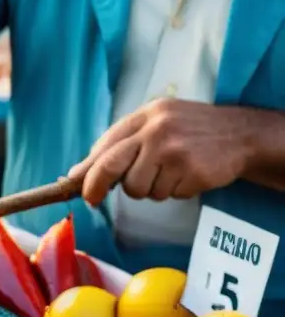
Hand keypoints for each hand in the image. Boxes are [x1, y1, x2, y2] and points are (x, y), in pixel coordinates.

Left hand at [67, 99, 257, 206]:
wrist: (242, 134)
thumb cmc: (189, 131)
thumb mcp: (154, 124)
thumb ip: (118, 145)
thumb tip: (76, 173)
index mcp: (144, 116)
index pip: (105, 146)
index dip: (86, 171)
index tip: (74, 187)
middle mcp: (156, 130)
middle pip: (111, 167)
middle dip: (96, 187)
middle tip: (92, 200)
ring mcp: (173, 150)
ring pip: (138, 189)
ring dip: (150, 189)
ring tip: (169, 173)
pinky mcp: (190, 170)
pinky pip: (166, 195)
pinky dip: (173, 191)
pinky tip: (186, 176)